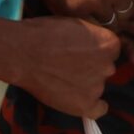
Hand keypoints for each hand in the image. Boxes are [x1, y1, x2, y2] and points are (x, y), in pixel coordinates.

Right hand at [4, 16, 122, 116]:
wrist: (23, 53)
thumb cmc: (44, 32)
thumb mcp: (76, 24)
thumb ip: (91, 36)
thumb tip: (94, 44)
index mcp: (109, 44)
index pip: (111, 51)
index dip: (95, 51)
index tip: (81, 52)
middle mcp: (108, 67)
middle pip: (105, 69)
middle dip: (91, 67)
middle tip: (69, 65)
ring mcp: (97, 88)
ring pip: (97, 87)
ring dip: (86, 84)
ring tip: (62, 79)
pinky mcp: (85, 105)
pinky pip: (98, 110)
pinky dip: (92, 107)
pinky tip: (81, 101)